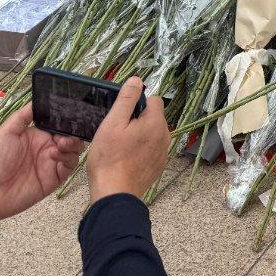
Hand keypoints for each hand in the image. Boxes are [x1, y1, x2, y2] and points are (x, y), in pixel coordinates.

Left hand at [0, 102, 83, 225]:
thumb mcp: (4, 133)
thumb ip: (23, 116)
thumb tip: (38, 99)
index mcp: (36, 136)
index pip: (58, 124)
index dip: (66, 119)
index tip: (70, 114)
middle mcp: (45, 148)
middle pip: (70, 136)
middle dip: (73, 131)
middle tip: (67, 132)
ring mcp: (51, 163)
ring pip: (74, 149)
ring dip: (72, 143)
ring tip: (61, 143)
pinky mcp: (54, 179)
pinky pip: (70, 166)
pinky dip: (69, 158)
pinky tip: (56, 155)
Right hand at [86, 77, 169, 204]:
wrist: (115, 194)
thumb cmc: (110, 159)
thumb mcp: (113, 124)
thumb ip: (126, 100)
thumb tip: (137, 80)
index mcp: (156, 123)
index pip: (154, 100)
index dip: (137, 104)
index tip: (121, 115)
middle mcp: (165, 136)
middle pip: (153, 117)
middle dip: (137, 120)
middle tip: (117, 132)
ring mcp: (163, 152)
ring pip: (152, 133)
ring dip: (139, 135)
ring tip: (120, 147)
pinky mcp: (158, 166)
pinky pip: (151, 149)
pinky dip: (141, 150)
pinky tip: (125, 159)